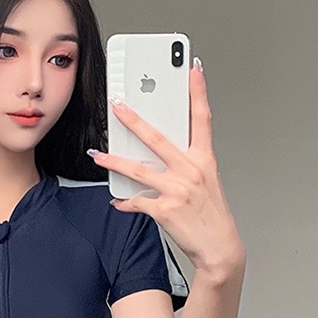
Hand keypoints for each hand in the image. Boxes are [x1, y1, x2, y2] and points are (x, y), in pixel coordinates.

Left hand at [89, 60, 244, 277]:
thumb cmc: (211, 215)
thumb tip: (158, 155)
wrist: (219, 248)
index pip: (202, 119)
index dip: (198, 92)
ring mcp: (178, 190)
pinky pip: (137, 202)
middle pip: (158, 138)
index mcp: (204, 160)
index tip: (193, 69)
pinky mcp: (165, 210)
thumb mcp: (206, 182)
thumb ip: (185, 164)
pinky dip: (125, 202)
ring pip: (138, 170)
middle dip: (134, 120)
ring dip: (114, 161)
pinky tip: (117, 201)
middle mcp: (192, 171)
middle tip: (117, 105)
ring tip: (98, 155)